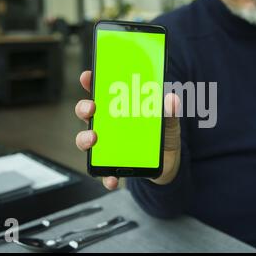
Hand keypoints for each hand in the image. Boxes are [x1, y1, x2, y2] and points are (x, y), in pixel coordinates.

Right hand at [75, 71, 181, 189]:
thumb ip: (170, 112)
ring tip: (93, 139)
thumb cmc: (163, 136)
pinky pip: (104, 172)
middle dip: (84, 108)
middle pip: (88, 113)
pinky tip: (112, 179)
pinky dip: (106, 177)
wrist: (170, 164)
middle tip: (91, 108)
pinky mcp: (114, 166)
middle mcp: (109, 126)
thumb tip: (171, 99)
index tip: (87, 76)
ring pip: (87, 140)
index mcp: (120, 109)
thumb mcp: (170, 122)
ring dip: (85, 139)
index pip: (102, 92)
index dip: (91, 82)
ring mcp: (108, 145)